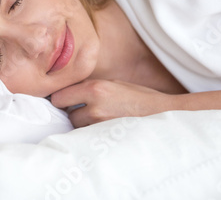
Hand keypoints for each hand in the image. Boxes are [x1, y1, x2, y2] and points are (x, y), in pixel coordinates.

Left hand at [51, 79, 177, 127]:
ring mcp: (100, 124)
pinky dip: (91, 134)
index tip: (65, 101)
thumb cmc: (138, 97)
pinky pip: (89, 137)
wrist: (161, 113)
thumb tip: (69, 93)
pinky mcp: (107, 137)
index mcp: (95, 88)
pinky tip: (104, 129)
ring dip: (82, 124)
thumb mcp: (113, 83)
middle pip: (66, 114)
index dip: (61, 99)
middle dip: (72, 112)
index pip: (59, 97)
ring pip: (77, 127)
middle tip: (84, 111)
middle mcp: (95, 105)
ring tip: (99, 120)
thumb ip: (90, 88)